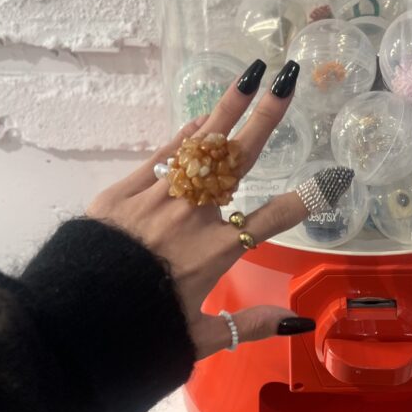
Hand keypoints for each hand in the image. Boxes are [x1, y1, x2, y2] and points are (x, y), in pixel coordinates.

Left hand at [87, 59, 350, 359]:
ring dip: (229, 107)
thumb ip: (250, 325)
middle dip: (267, 118)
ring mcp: (161, 197)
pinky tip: (205, 114)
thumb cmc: (141, 330)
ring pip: (202, 144)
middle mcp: (195, 216)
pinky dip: (187, 132)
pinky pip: (165, 153)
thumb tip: (297, 322)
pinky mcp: (126, 190)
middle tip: (287, 83)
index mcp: (217, 252)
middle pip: (240, 159)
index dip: (309, 198)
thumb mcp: (199, 337)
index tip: (336, 177)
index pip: (274, 219)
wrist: (76, 318)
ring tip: (251, 74)